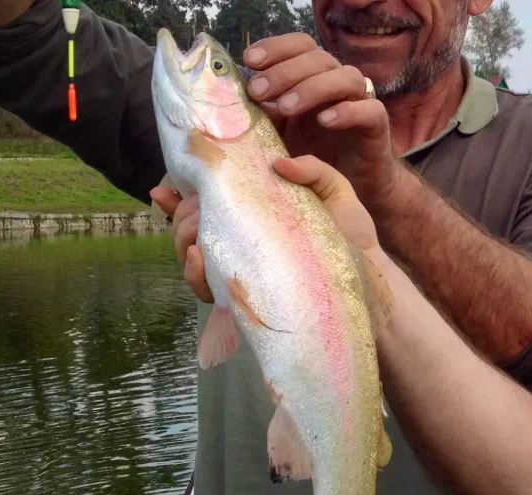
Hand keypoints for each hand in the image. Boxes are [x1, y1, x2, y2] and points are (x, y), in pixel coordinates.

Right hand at [150, 154, 381, 302]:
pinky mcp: (246, 295)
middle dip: (180, 216)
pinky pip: (205, 286)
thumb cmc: (351, 234)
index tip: (163, 189)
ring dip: (183, 240)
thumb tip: (279, 163)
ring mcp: (241, 268)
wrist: (367, 275)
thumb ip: (312, 170)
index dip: (176, 195)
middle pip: (188, 226)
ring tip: (197, 234)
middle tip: (194, 207)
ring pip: (189, 254)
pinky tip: (200, 256)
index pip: (206, 201)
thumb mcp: (335, 191)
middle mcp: (241, 239)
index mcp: (253, 211)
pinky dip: (195, 272)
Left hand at [242, 34, 406, 213]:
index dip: (276, 48)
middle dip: (284, 71)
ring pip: (344, 77)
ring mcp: (359, 101)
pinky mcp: (376, 125)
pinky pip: (369, 108)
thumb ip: (263, 117)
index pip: (300, 47)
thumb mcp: (281, 135)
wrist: (353, 186)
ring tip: (287, 108)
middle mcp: (337, 83)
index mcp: (314, 77)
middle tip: (259, 91)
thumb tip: (230, 104)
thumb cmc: (316, 155)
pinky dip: (347, 111)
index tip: (249, 61)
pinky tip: (325, 120)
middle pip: (318, 58)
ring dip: (313, 88)